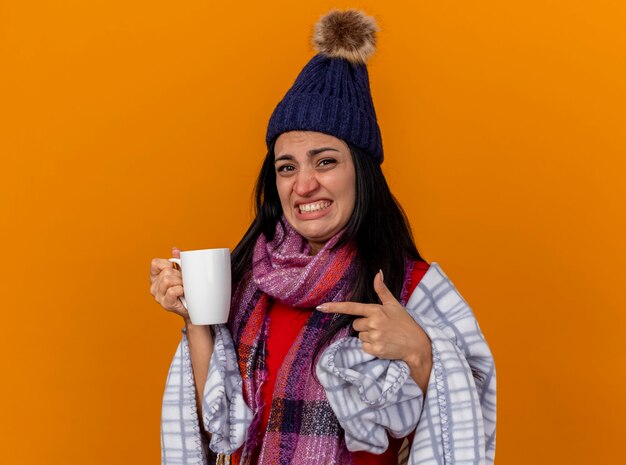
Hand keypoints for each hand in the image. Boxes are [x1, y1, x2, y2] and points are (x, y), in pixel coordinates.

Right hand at [150, 246, 189, 322]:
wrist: (195, 306)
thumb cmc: (187, 288)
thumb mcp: (183, 271)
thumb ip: (179, 259)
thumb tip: (175, 249)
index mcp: (155, 277)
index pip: (155, 263)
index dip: (167, 263)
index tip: (176, 269)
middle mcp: (154, 286)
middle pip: (166, 271)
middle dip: (179, 274)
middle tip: (184, 282)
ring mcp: (158, 296)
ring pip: (168, 280)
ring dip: (180, 282)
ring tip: (184, 288)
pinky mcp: (166, 304)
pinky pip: (172, 291)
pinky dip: (180, 290)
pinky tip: (182, 293)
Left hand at [318, 270, 431, 391]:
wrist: (417, 344)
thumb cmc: (405, 323)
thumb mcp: (394, 304)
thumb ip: (382, 290)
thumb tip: (378, 273)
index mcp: (376, 310)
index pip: (351, 307)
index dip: (334, 307)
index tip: (320, 307)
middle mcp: (373, 323)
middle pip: (355, 324)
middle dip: (364, 326)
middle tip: (380, 327)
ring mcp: (374, 337)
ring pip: (359, 336)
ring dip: (368, 336)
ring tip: (383, 335)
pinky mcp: (375, 349)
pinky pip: (363, 347)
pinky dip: (371, 347)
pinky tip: (382, 344)